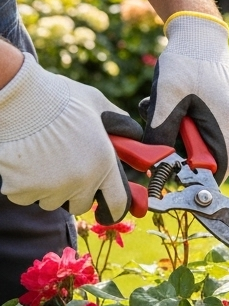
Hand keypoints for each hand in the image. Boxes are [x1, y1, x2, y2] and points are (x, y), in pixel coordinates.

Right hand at [0, 56, 142, 220]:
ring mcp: (49, 188)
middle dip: (77, 192)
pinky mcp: (20, 190)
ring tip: (44, 158)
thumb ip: (120, 125)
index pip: (118, 203)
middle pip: (81, 204)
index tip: (110, 208)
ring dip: (49, 188)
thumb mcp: (100, 106)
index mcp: (103, 164)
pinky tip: (25, 161)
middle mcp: (79, 181)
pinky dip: (24, 185)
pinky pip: (25, 196)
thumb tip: (132, 136)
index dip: (115, 207)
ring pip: (51, 201)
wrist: (19, 97)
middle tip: (68, 168)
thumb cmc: (61, 98)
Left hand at [141, 13, 228, 181]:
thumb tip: (153, 164)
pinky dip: (200, 126)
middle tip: (164, 140)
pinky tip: (183, 108)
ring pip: (218, 140)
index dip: (200, 179)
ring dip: (193, 138)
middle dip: (191, 154)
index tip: (176, 176)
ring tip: (171, 116)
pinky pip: (221, 126)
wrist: (201, 34)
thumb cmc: (184, 63)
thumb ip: (160, 134)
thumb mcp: (165, 99)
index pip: (221, 168)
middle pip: (218, 155)